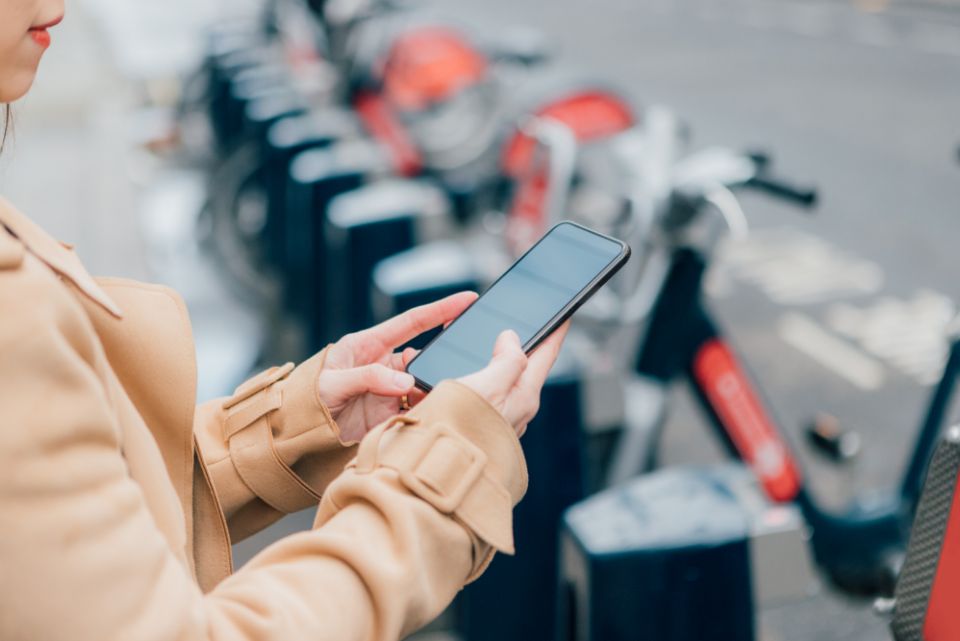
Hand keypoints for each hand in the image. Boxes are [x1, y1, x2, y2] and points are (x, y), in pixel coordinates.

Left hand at [317, 291, 477, 442]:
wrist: (294, 434)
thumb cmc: (305, 399)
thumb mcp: (332, 383)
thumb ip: (368, 378)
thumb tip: (406, 382)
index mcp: (368, 344)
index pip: (412, 322)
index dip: (440, 309)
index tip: (467, 300)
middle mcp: (383, 364)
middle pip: (423, 356)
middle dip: (440, 359)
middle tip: (455, 365)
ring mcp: (388, 389)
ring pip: (423, 384)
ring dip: (431, 390)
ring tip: (433, 398)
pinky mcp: (390, 412)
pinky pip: (416, 408)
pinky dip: (424, 411)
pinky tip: (426, 415)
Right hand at [457, 322, 569, 436]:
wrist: (442, 471)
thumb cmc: (464, 431)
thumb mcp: (487, 386)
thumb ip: (505, 360)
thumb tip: (512, 339)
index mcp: (524, 395)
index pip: (546, 356)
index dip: (555, 332)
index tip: (566, 315)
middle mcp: (517, 409)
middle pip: (528, 369)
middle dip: (528, 347)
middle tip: (531, 327)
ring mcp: (501, 420)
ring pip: (507, 383)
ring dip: (501, 364)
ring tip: (495, 348)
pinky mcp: (482, 427)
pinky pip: (488, 396)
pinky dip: (482, 380)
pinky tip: (470, 378)